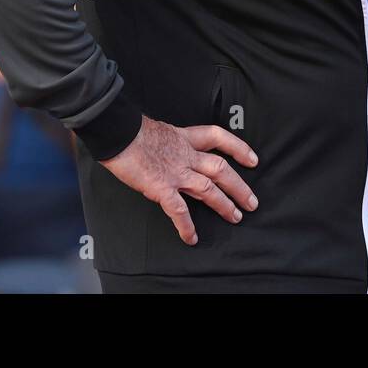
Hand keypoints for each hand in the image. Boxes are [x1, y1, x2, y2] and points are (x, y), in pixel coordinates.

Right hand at [101, 117, 258, 244]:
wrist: (116, 131)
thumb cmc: (129, 129)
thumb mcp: (157, 129)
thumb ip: (169, 141)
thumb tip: (169, 148)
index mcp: (184, 137)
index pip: (218, 137)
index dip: (238, 148)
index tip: (252, 159)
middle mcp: (185, 154)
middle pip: (220, 168)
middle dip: (239, 186)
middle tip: (252, 202)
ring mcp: (175, 172)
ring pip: (208, 189)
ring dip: (224, 205)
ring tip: (236, 217)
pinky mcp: (161, 187)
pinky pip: (179, 210)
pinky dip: (186, 226)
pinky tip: (192, 238)